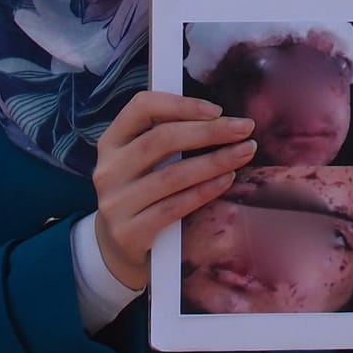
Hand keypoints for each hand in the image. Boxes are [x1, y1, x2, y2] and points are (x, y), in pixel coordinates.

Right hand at [91, 91, 254, 290]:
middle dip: (209, 131)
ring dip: (215, 161)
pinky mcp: (128, 233)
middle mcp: (108, 170)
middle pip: (161, 139)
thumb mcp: (143, 161)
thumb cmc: (143, 192)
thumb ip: (167, 137)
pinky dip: (204, 191)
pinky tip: (227, 180)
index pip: (142, 107)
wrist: (120, 248)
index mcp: (111, 142)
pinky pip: (174, 207)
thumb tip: (218, 114)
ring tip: (244, 152)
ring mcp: (115, 203)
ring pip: (171, 175)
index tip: (218, 110)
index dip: (181, 104)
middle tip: (245, 129)